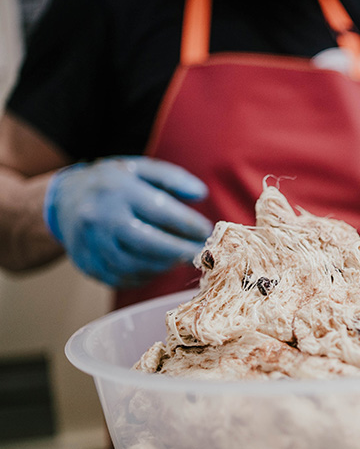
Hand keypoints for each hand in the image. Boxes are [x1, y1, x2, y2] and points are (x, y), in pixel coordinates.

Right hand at [43, 156, 212, 286]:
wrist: (64, 200)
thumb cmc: (112, 184)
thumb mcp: (140, 169)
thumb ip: (173, 178)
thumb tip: (201, 194)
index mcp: (117, 190)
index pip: (160, 211)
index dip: (188, 224)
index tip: (207, 231)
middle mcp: (101, 218)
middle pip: (148, 243)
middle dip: (181, 251)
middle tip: (201, 253)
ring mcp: (91, 244)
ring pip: (136, 265)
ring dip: (165, 266)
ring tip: (181, 258)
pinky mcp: (87, 264)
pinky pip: (122, 279)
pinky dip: (146, 276)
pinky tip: (159, 266)